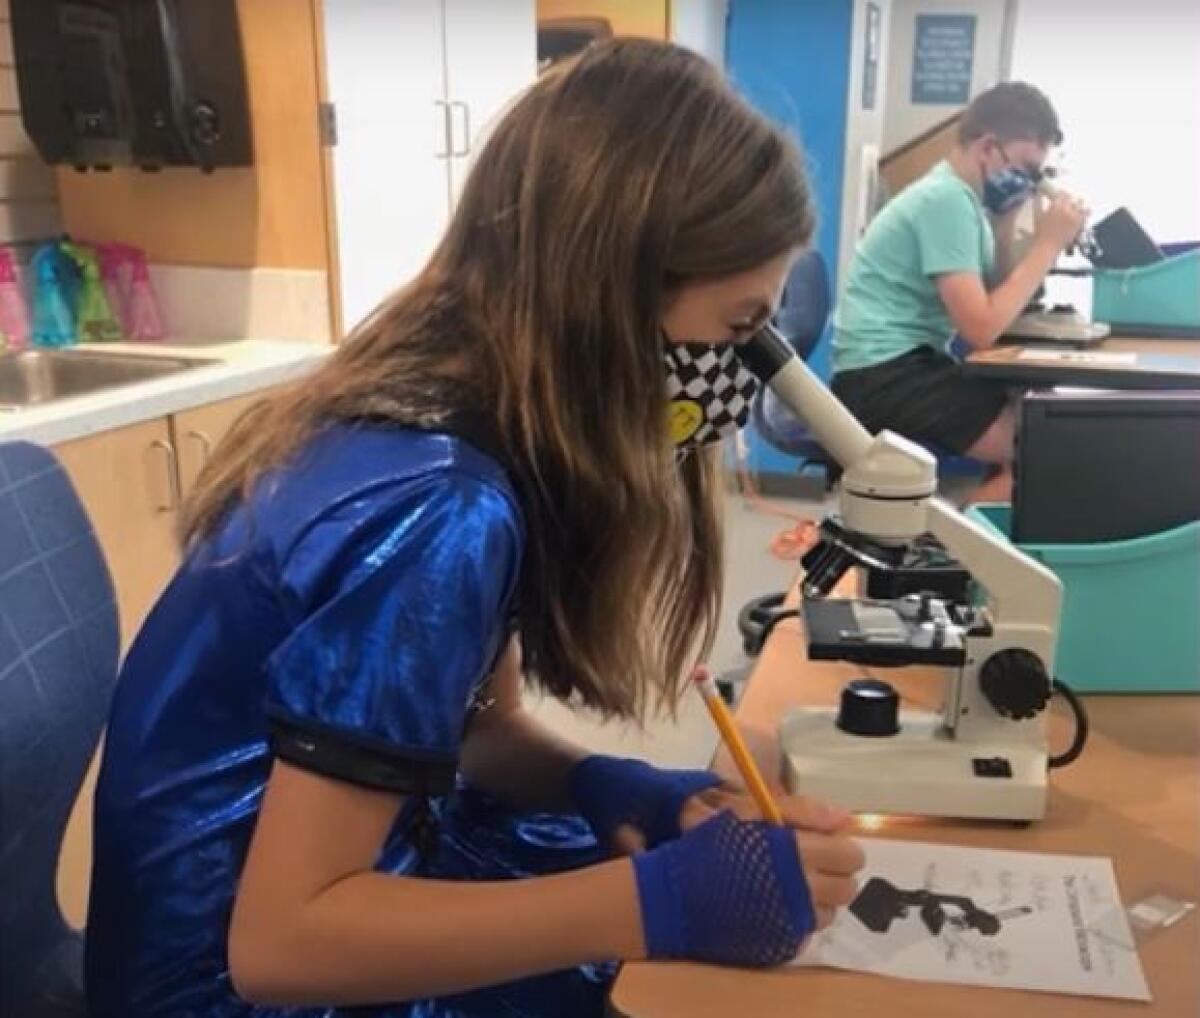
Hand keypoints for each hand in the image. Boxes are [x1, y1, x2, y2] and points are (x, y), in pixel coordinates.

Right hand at [677, 784, 863, 930]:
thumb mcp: (753, 811)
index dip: (841, 848)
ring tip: (792, 886)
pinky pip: (806, 934)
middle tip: (812, 864)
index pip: (849, 855)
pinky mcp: (779, 943)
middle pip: (847, 889)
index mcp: (798, 853)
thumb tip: (845, 819)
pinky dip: (799, 920)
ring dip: (819, 899)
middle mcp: (802, 890)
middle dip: (836, 875)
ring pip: (830, 914)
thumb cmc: (712, 841)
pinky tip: (776, 905)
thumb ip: (803, 812)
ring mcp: (791, 921)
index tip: (824, 844)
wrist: (675, 890)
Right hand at [1034, 192, 1089, 250]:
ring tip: (1079, 202)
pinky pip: (1087, 213)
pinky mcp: (1080, 223)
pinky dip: (1087, 210)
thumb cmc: (1041, 233)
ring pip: (1081, 203)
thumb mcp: (1038, 216)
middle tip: (1068, 199)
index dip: (1062, 193)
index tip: (1061, 193)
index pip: (1062, 193)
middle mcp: (1067, 209)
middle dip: (1070, 197)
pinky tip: (1087, 209)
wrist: (1048, 246)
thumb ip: (1039, 204)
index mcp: (1056, 206)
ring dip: (1079, 202)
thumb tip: (1038, 195)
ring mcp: (1074, 216)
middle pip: (1072, 197)